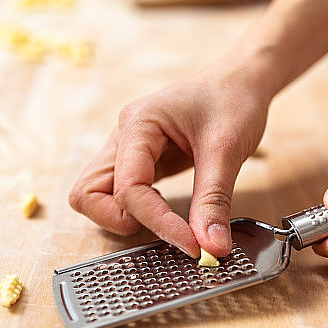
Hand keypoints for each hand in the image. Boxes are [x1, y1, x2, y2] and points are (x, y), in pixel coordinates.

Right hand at [69, 60, 270, 256]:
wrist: (240, 79)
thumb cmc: (233, 100)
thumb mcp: (228, 150)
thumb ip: (214, 201)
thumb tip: (212, 248)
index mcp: (139, 124)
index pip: (128, 189)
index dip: (158, 223)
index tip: (194, 245)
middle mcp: (123, 137)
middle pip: (88, 193)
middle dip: (119, 221)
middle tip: (167, 229)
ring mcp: (126, 150)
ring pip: (94, 196)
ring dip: (121, 217)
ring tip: (167, 220)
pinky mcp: (138, 162)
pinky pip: (118, 194)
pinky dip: (136, 211)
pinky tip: (167, 211)